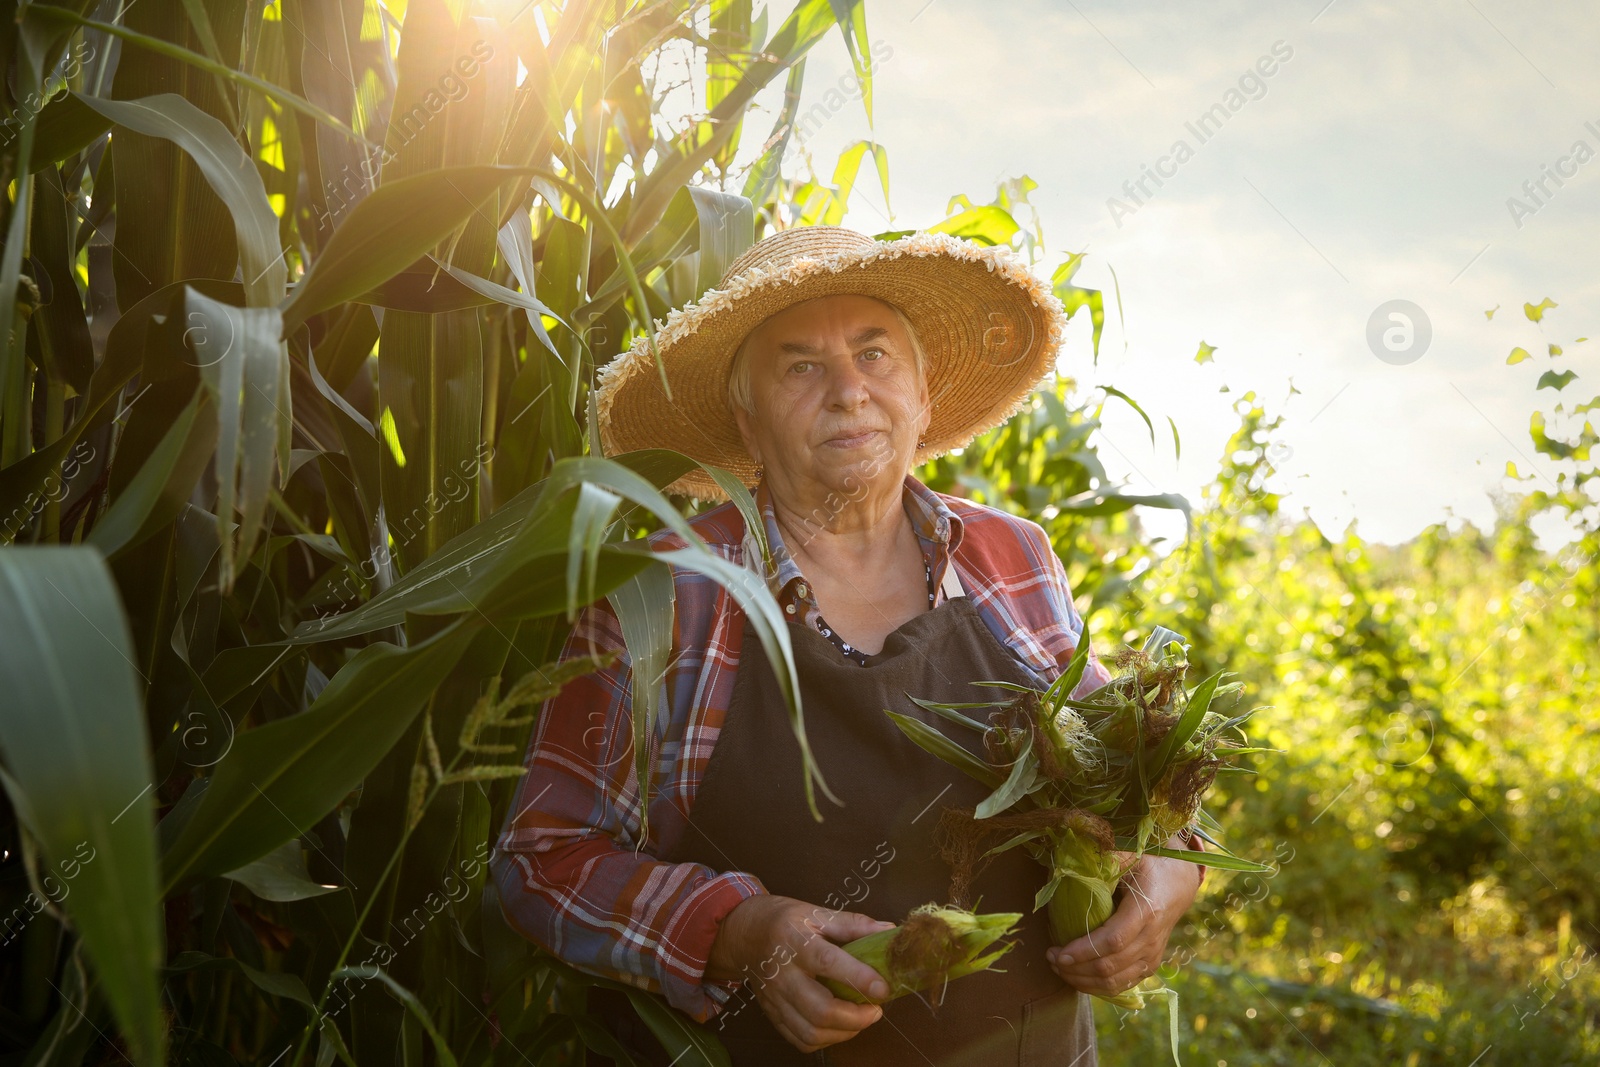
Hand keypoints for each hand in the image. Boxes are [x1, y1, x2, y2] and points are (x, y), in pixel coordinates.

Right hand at [707, 895, 894, 1052]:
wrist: (743, 934)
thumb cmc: (783, 920)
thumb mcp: (816, 912)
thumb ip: (854, 924)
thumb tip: (888, 931)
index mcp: (795, 942)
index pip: (827, 963)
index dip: (858, 978)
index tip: (883, 988)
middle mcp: (783, 974)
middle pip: (819, 1009)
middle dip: (855, 1018)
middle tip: (876, 1010)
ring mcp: (775, 998)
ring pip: (810, 1031)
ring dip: (844, 1033)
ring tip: (861, 1019)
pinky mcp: (772, 1014)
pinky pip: (800, 1040)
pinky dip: (826, 1040)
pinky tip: (839, 1027)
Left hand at [1045, 852, 1201, 996]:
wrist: (1178, 883)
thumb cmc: (1149, 865)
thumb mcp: (1131, 853)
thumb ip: (1107, 856)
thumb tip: (1076, 858)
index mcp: (1147, 911)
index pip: (1112, 941)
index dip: (1083, 951)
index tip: (1057, 952)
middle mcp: (1152, 939)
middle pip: (1110, 966)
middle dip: (1075, 968)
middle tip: (1050, 957)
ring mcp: (1152, 955)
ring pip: (1115, 981)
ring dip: (1083, 980)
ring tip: (1058, 967)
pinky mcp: (1149, 965)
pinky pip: (1122, 985)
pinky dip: (1097, 986)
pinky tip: (1077, 977)